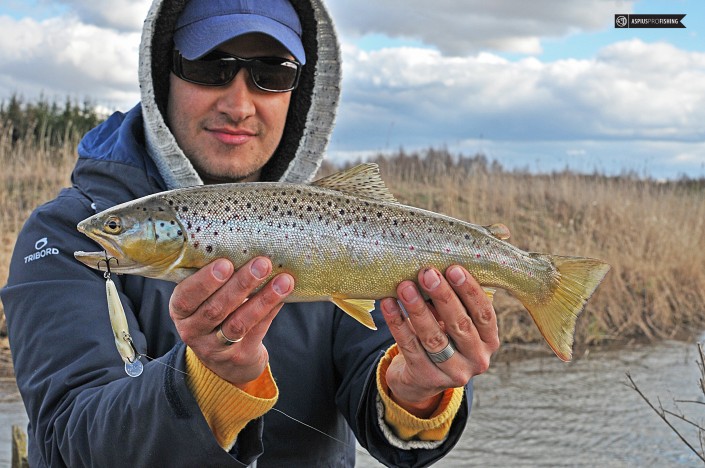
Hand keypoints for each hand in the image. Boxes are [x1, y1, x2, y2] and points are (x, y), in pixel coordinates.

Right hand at [169, 257, 293, 386]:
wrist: (225, 361)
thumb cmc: (216, 311)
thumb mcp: (204, 298)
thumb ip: (215, 276)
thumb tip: (246, 243)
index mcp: (181, 310)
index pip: (186, 297)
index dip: (205, 281)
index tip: (225, 263)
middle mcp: (193, 331)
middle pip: (216, 308)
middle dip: (241, 284)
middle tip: (262, 264)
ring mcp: (215, 348)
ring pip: (239, 323)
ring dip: (263, 299)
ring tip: (284, 280)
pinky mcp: (239, 357)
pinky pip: (257, 331)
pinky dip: (271, 310)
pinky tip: (283, 295)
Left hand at [380, 265, 498, 417]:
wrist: (421, 378)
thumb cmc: (444, 337)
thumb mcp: (456, 322)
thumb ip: (456, 300)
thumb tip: (438, 266)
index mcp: (490, 341)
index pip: (484, 314)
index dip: (470, 291)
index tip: (453, 268)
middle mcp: (477, 360)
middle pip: (459, 325)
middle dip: (442, 296)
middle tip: (427, 273)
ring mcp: (452, 373)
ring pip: (433, 338)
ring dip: (417, 309)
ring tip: (404, 286)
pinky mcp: (426, 378)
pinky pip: (409, 347)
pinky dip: (397, 323)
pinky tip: (388, 304)